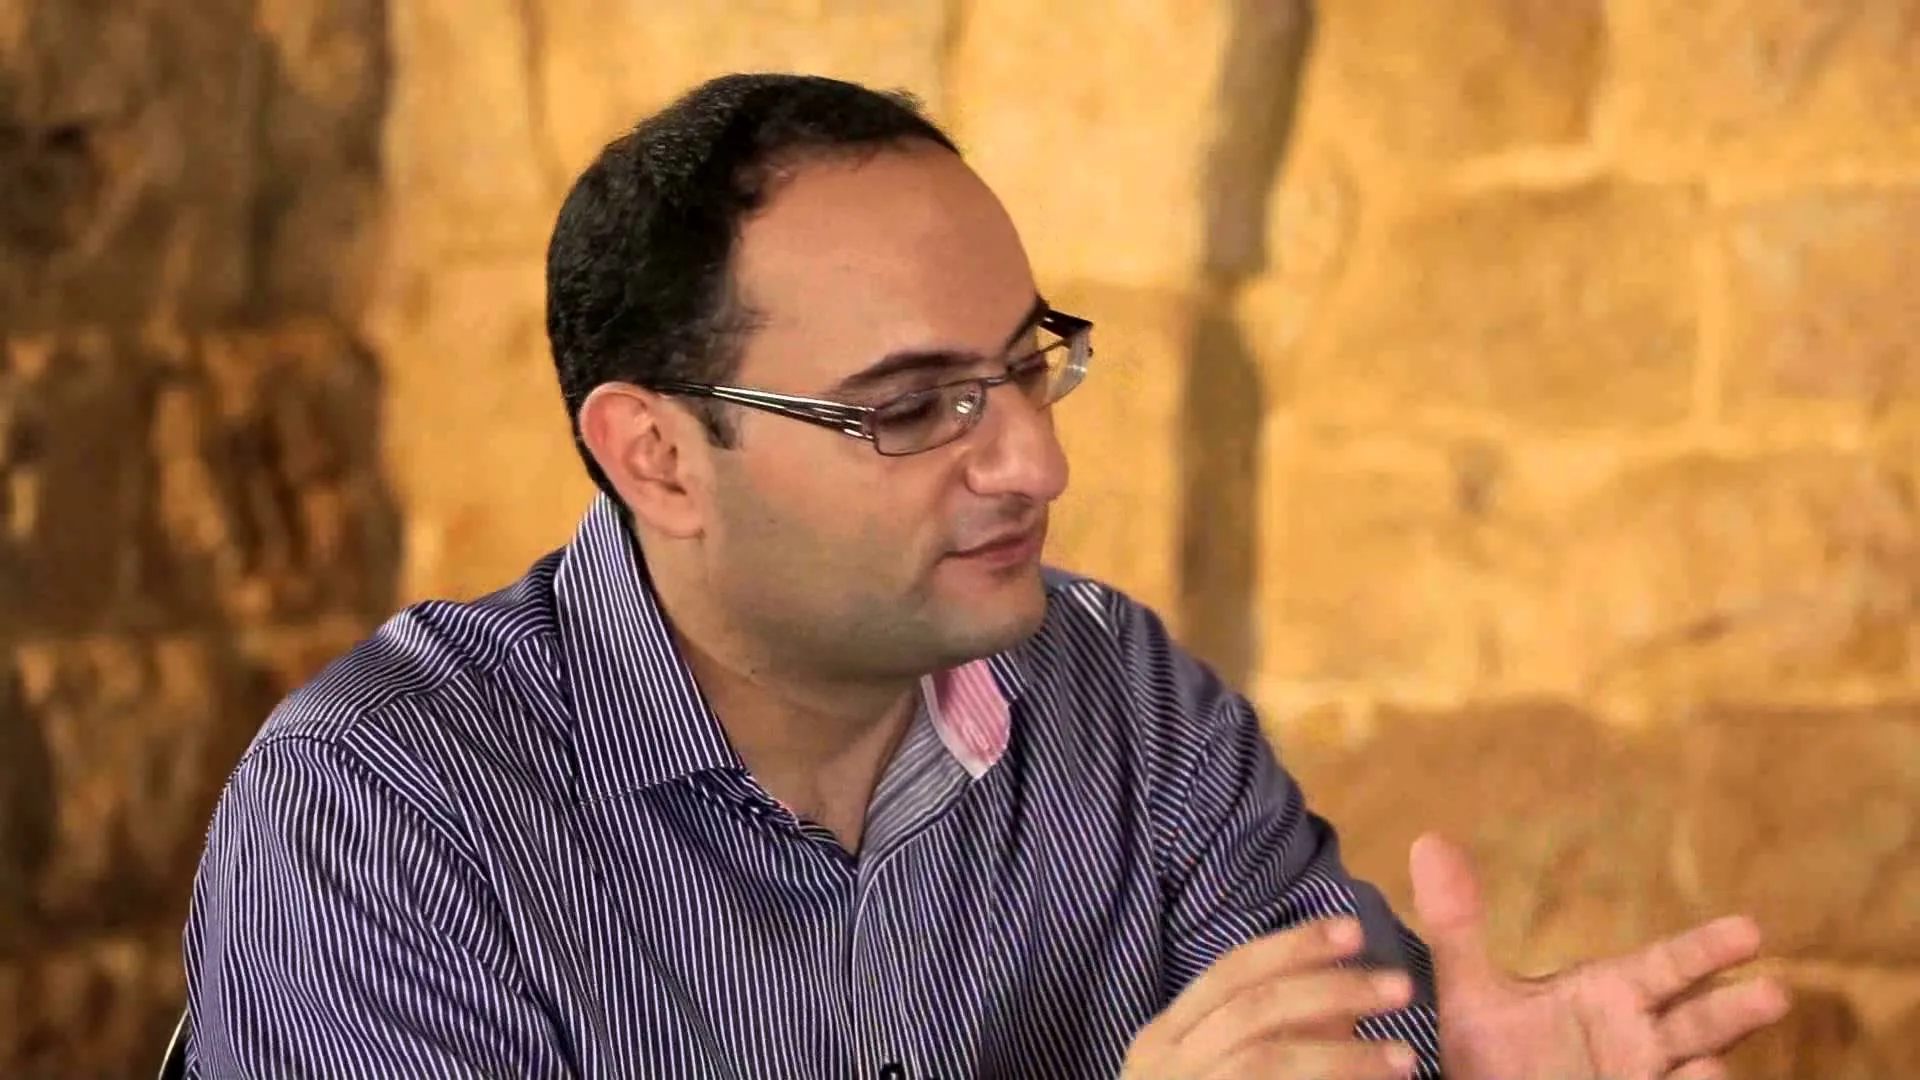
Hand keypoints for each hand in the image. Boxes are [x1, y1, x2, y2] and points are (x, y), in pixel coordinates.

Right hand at [1122, 916, 1422, 1078]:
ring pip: (1263, 1060)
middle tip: (1401, 987)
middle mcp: (1164, 1067)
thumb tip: (1337, 994)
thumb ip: (1262, 1033)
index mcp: (1164, 1039)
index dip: (1294, 946)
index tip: (1356, 931)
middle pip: (1253, 1010)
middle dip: (1331, 991)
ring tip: (1407, 1057)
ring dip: (1341, 1056)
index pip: (1231, 972)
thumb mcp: (1211, 1070)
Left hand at [1412, 832, 1792, 1079]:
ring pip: (1696, 1076)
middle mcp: (1641, 1044)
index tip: (1752, 928)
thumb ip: (1458, 925)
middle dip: (1735, 1011)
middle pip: (1701, 1023)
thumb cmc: (1494, 1057)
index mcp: (1613, 998)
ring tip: (1707, 1067)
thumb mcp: (1471, 995)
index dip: (1708, 950)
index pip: (1669, 968)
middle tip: (1773, 992)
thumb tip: (1426, 840)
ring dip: (1707, 1074)